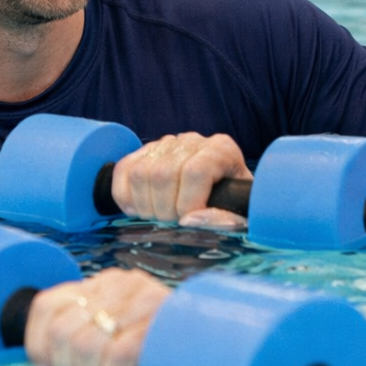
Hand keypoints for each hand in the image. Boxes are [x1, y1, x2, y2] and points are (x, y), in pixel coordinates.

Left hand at [24, 268, 171, 365]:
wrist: (215, 347)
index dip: (39, 347)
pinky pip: (119, 354)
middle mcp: (120, 282)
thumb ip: (83, 338)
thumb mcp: (114, 338)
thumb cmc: (155, 355)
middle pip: (62, 332)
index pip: (46, 307)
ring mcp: (143, 297)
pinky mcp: (162, 318)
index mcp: (101, 283)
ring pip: (86, 344)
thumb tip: (42, 363)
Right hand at [111, 132, 252, 229]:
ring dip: (144, 205)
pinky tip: (136, 210)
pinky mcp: (146, 152)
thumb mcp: (242, 215)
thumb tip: (189, 220)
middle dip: (164, 209)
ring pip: (140, 173)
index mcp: (222, 151)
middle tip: (173, 224)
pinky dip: (123, 194)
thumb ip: (224, 220)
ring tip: (159, 217)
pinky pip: (123, 169)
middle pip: (164, 173)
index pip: (195, 172)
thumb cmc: (234, 205)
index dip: (187, 203)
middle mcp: (193, 142)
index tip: (187, 222)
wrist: (224, 193)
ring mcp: (167, 144)